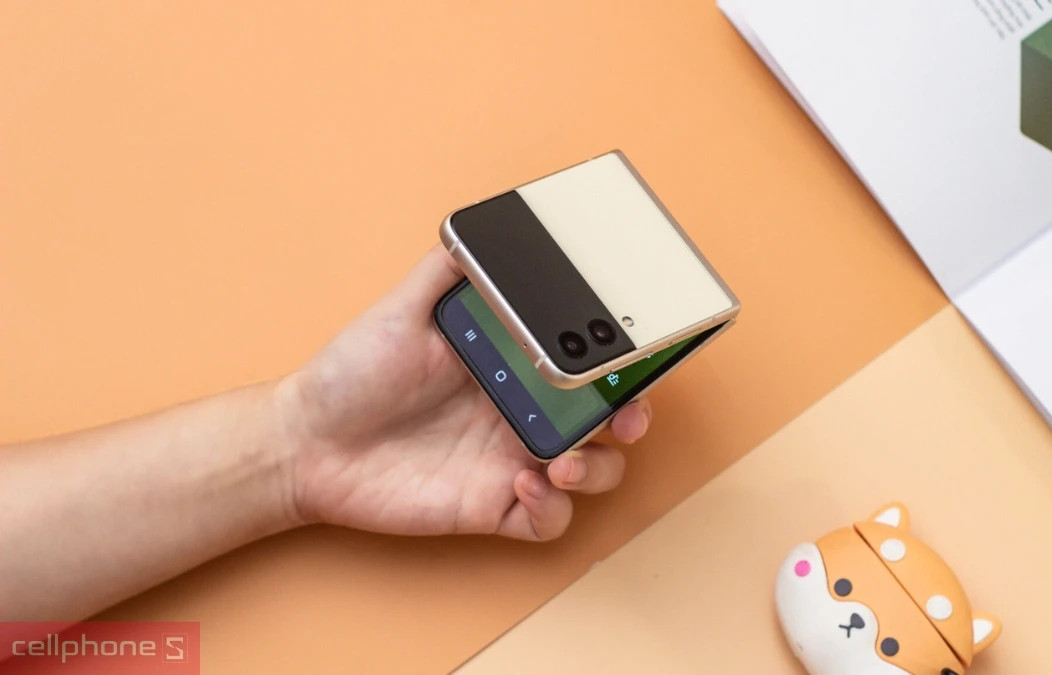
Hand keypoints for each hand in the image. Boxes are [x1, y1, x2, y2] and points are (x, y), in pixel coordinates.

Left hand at [276, 245, 651, 540]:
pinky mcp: (492, 506)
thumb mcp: (401, 309)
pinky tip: (523, 483)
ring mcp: (511, 462)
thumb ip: (446, 270)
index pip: (587, 363)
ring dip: (596, 468)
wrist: (305, 440)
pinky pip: (547, 520)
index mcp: (515, 364)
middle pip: (608, 421)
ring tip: (563, 458)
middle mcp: (523, 413)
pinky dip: (551, 508)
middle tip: (625, 416)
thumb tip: (486, 226)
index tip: (636, 355)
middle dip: (633, 419)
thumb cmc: (351, 372)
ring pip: (592, 474)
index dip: (624, 364)